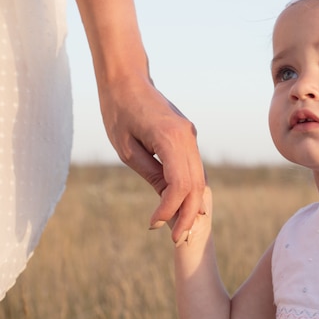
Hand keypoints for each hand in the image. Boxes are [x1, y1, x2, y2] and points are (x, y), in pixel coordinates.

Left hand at [98, 75, 204, 242]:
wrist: (127, 80)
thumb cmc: (119, 111)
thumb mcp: (127, 148)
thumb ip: (151, 173)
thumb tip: (166, 199)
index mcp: (171, 138)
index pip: (180, 184)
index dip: (169, 209)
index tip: (154, 225)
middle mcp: (188, 137)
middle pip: (196, 184)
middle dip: (187, 214)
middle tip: (175, 239)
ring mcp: (190, 136)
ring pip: (200, 177)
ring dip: (191, 204)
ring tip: (180, 228)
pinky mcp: (187, 136)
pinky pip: (194, 167)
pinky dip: (191, 189)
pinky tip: (184, 206)